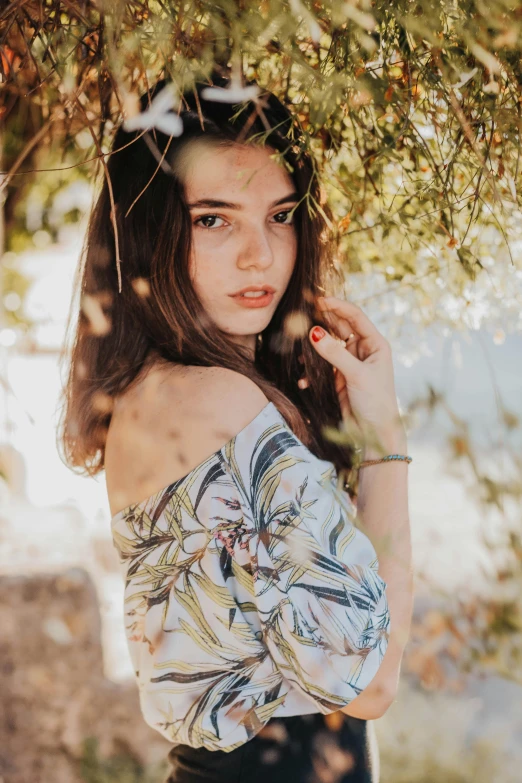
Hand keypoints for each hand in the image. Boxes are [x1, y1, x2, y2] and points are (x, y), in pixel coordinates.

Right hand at [303, 295, 405, 450]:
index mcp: (375, 344)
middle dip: (322, 323)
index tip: (318, 300)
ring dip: (313, 349)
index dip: (337, 306)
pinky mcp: (339, 378)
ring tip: (299, 351)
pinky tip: (303, 380)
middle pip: (340, 328)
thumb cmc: (375, 402)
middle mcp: (363, 350)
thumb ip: (334, 353)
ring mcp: (350, 363)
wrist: (375, 433)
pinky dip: (312, 372)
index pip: (355, 317)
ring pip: (328, 347)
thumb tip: (313, 332)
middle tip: (301, 316)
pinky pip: (322, 367)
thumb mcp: (356, 375)